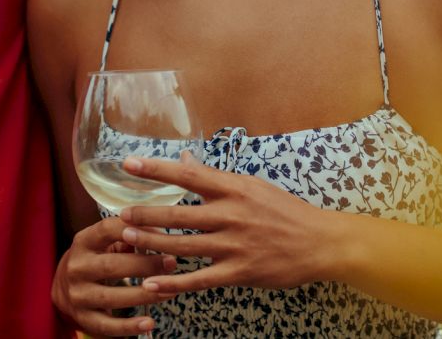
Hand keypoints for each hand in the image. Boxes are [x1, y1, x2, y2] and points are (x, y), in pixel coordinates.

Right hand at [52, 216, 177, 336]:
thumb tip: (159, 234)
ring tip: (168, 292)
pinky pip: (107, 325)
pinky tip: (149, 323)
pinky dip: (129, 326)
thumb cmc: (94, 258)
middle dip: (145, 265)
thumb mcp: (104, 242)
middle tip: (171, 263)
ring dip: (143, 295)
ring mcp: (78, 295)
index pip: (107, 229)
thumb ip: (128, 236)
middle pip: (111, 266)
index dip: (134, 229)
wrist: (62, 288)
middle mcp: (77, 267)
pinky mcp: (83, 318)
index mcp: (84, 241)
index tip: (160, 234)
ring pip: (112, 297)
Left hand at [116, 156, 328, 295]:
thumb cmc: (285, 211)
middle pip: (180, 212)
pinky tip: (153, 283)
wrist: (321, 242)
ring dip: (153, 242)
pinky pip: (201, 279)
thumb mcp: (252, 186)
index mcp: (235, 188)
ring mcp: (235, 245)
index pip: (189, 174)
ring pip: (185, 245)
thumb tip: (187, 159)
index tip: (130, 163)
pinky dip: (175, 283)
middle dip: (147, 213)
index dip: (157, 169)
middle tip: (120, 212)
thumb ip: (216, 177)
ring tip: (128, 238)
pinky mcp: (240, 272)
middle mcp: (232, 214)